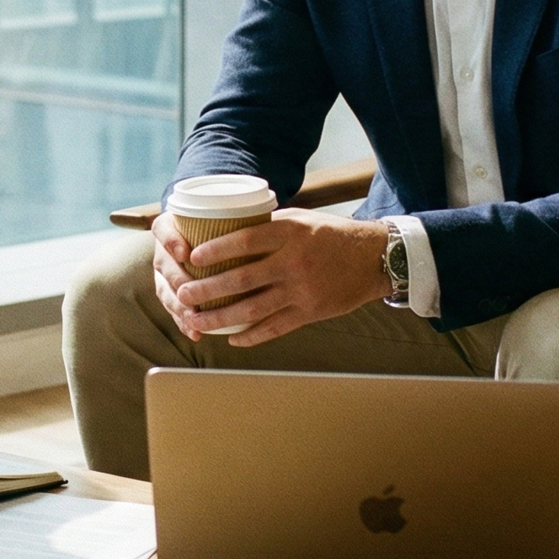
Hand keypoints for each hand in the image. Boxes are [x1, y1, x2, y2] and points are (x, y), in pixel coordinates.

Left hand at [152, 211, 390, 345]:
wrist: (374, 257)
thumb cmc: (330, 233)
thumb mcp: (300, 219)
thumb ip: (268, 226)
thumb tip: (227, 226)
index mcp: (290, 233)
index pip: (246, 240)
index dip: (217, 249)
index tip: (192, 257)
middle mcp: (294, 262)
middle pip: (242, 279)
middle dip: (208, 290)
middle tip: (183, 295)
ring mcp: (302, 290)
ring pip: (253, 308)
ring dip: (220, 318)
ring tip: (196, 321)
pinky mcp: (311, 312)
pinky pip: (275, 328)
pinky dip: (251, 335)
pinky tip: (232, 338)